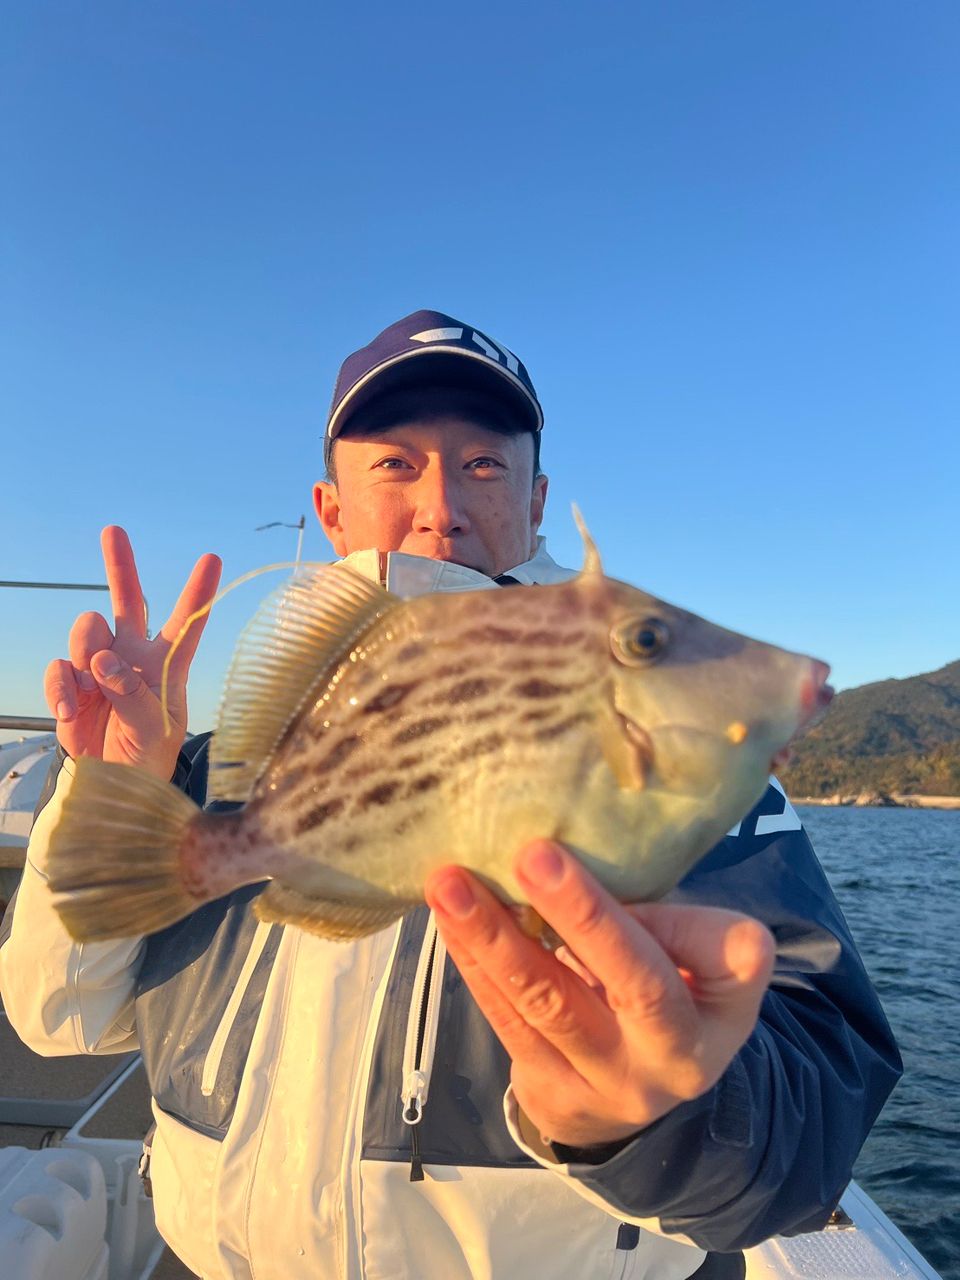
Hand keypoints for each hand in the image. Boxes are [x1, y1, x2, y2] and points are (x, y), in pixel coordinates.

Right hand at [44, 526, 221, 779]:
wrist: (112, 784)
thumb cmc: (147, 755)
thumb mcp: (154, 731)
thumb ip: (133, 696)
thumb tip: (104, 664)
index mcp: (167, 666)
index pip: (186, 625)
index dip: (198, 593)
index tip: (212, 559)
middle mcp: (134, 657)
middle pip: (128, 601)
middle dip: (120, 565)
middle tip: (114, 531)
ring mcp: (99, 668)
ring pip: (88, 630)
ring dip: (87, 651)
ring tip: (94, 686)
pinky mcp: (71, 684)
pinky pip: (60, 668)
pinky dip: (61, 688)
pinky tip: (70, 712)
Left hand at [424, 841, 774, 1149]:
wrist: (635, 1095)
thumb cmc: (669, 991)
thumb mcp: (702, 964)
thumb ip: (669, 920)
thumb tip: (581, 855)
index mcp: (724, 1013)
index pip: (727, 957)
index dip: (687, 917)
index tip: (649, 876)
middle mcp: (674, 1057)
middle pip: (634, 982)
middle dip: (581, 914)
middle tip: (531, 855)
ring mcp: (609, 1082)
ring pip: (549, 1002)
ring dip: (494, 937)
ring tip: (451, 884)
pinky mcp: (552, 1092)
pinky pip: (508, 1021)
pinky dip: (477, 964)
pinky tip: (450, 921)